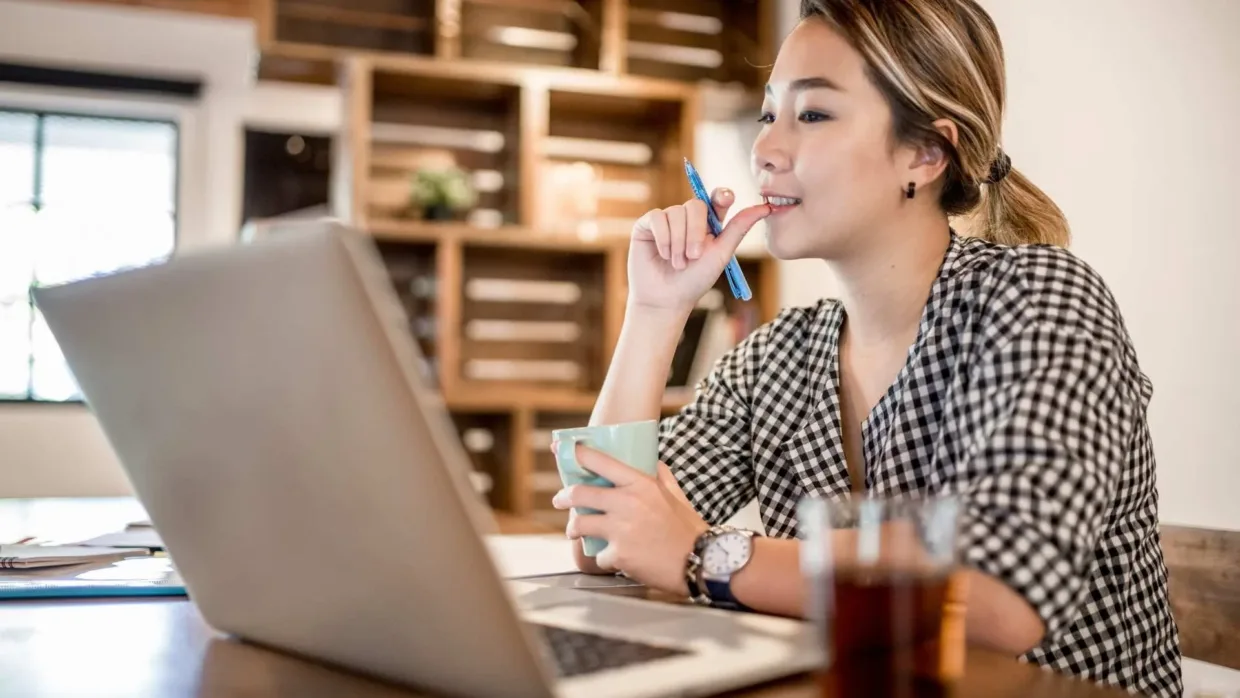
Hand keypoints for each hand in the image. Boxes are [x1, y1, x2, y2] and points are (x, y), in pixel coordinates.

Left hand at [551, 445, 707, 594]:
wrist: (701, 561)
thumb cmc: (688, 529)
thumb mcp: (676, 495)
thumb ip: (661, 476)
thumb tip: (652, 461)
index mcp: (641, 484)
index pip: (601, 462)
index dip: (578, 454)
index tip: (563, 450)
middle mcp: (627, 503)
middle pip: (580, 494)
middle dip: (564, 497)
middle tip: (560, 500)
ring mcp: (621, 530)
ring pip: (580, 525)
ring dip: (574, 529)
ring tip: (574, 532)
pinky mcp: (619, 555)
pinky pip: (598, 555)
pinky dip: (604, 558)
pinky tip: (615, 558)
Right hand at [627, 189, 771, 312]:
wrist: (666, 299)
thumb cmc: (695, 280)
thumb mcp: (721, 254)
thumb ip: (739, 228)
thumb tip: (766, 207)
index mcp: (709, 223)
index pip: (717, 198)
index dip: (721, 195)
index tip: (725, 199)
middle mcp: (687, 218)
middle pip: (696, 205)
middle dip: (696, 233)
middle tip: (693, 257)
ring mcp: (667, 219)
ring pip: (676, 213)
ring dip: (678, 242)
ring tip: (677, 263)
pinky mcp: (647, 224)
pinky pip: (657, 217)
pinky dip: (663, 238)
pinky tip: (663, 255)